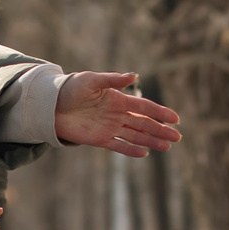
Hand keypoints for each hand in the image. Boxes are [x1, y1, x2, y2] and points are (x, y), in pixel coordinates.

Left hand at [54, 72, 180, 155]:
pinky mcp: (99, 139)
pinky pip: (118, 146)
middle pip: (144, 124)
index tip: (175, 119)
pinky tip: (145, 153)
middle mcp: (117, 115)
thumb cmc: (71, 89)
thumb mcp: (91, 80)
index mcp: (118, 99)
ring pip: (135, 136)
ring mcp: (109, 128)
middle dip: (161, 130)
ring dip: (151, 141)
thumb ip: (113, 80)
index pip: (144, 107)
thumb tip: (134, 76)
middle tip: (177, 137)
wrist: (51, 105)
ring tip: (167, 147)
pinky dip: (131, 150)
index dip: (160, 113)